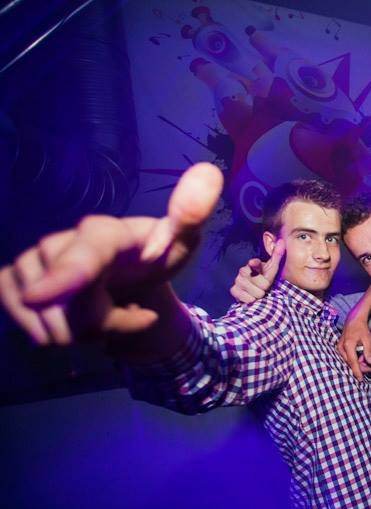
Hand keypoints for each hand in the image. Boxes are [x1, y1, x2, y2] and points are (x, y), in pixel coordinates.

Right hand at [0, 163, 222, 344]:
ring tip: (104, 309)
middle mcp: (60, 242)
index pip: (85, 252)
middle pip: (74, 309)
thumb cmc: (153, 258)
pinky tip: (74, 316)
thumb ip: (191, 215)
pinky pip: (23, 319)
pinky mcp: (12, 281)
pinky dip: (52, 332)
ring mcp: (31, 262)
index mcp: (104, 233)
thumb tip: (209, 172)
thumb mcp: (181, 243)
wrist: (128, 279)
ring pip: (51, 324)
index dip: (65, 275)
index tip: (39, 296)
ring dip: (86, 332)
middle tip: (127, 308)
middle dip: (107, 324)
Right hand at [230, 240, 283, 303]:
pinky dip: (251, 299)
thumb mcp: (272, 268)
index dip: (254, 263)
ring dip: (259, 294)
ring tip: (258, 291)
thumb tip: (282, 241)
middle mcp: (243, 271)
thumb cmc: (264, 278)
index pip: (254, 263)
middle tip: (264, 286)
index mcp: (253, 264)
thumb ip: (277, 255)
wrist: (253, 291)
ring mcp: (238, 280)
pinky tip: (251, 296)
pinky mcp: (234, 290)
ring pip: (256, 292)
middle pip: (261, 283)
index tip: (253, 262)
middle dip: (265, 287)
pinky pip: (247, 298)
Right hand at [336, 308, 370, 381]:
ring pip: (349, 361)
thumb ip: (368, 351)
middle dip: (360, 367)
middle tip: (370, 368)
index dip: (357, 371)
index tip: (360, 379)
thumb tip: (370, 362)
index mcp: (348, 345)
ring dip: (358, 363)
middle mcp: (341, 348)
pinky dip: (354, 359)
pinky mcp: (340, 348)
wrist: (353, 319)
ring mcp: (339, 348)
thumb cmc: (361, 328)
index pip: (353, 362)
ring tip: (367, 361)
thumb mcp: (367, 339)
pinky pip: (347, 357)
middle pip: (350, 363)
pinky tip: (361, 358)